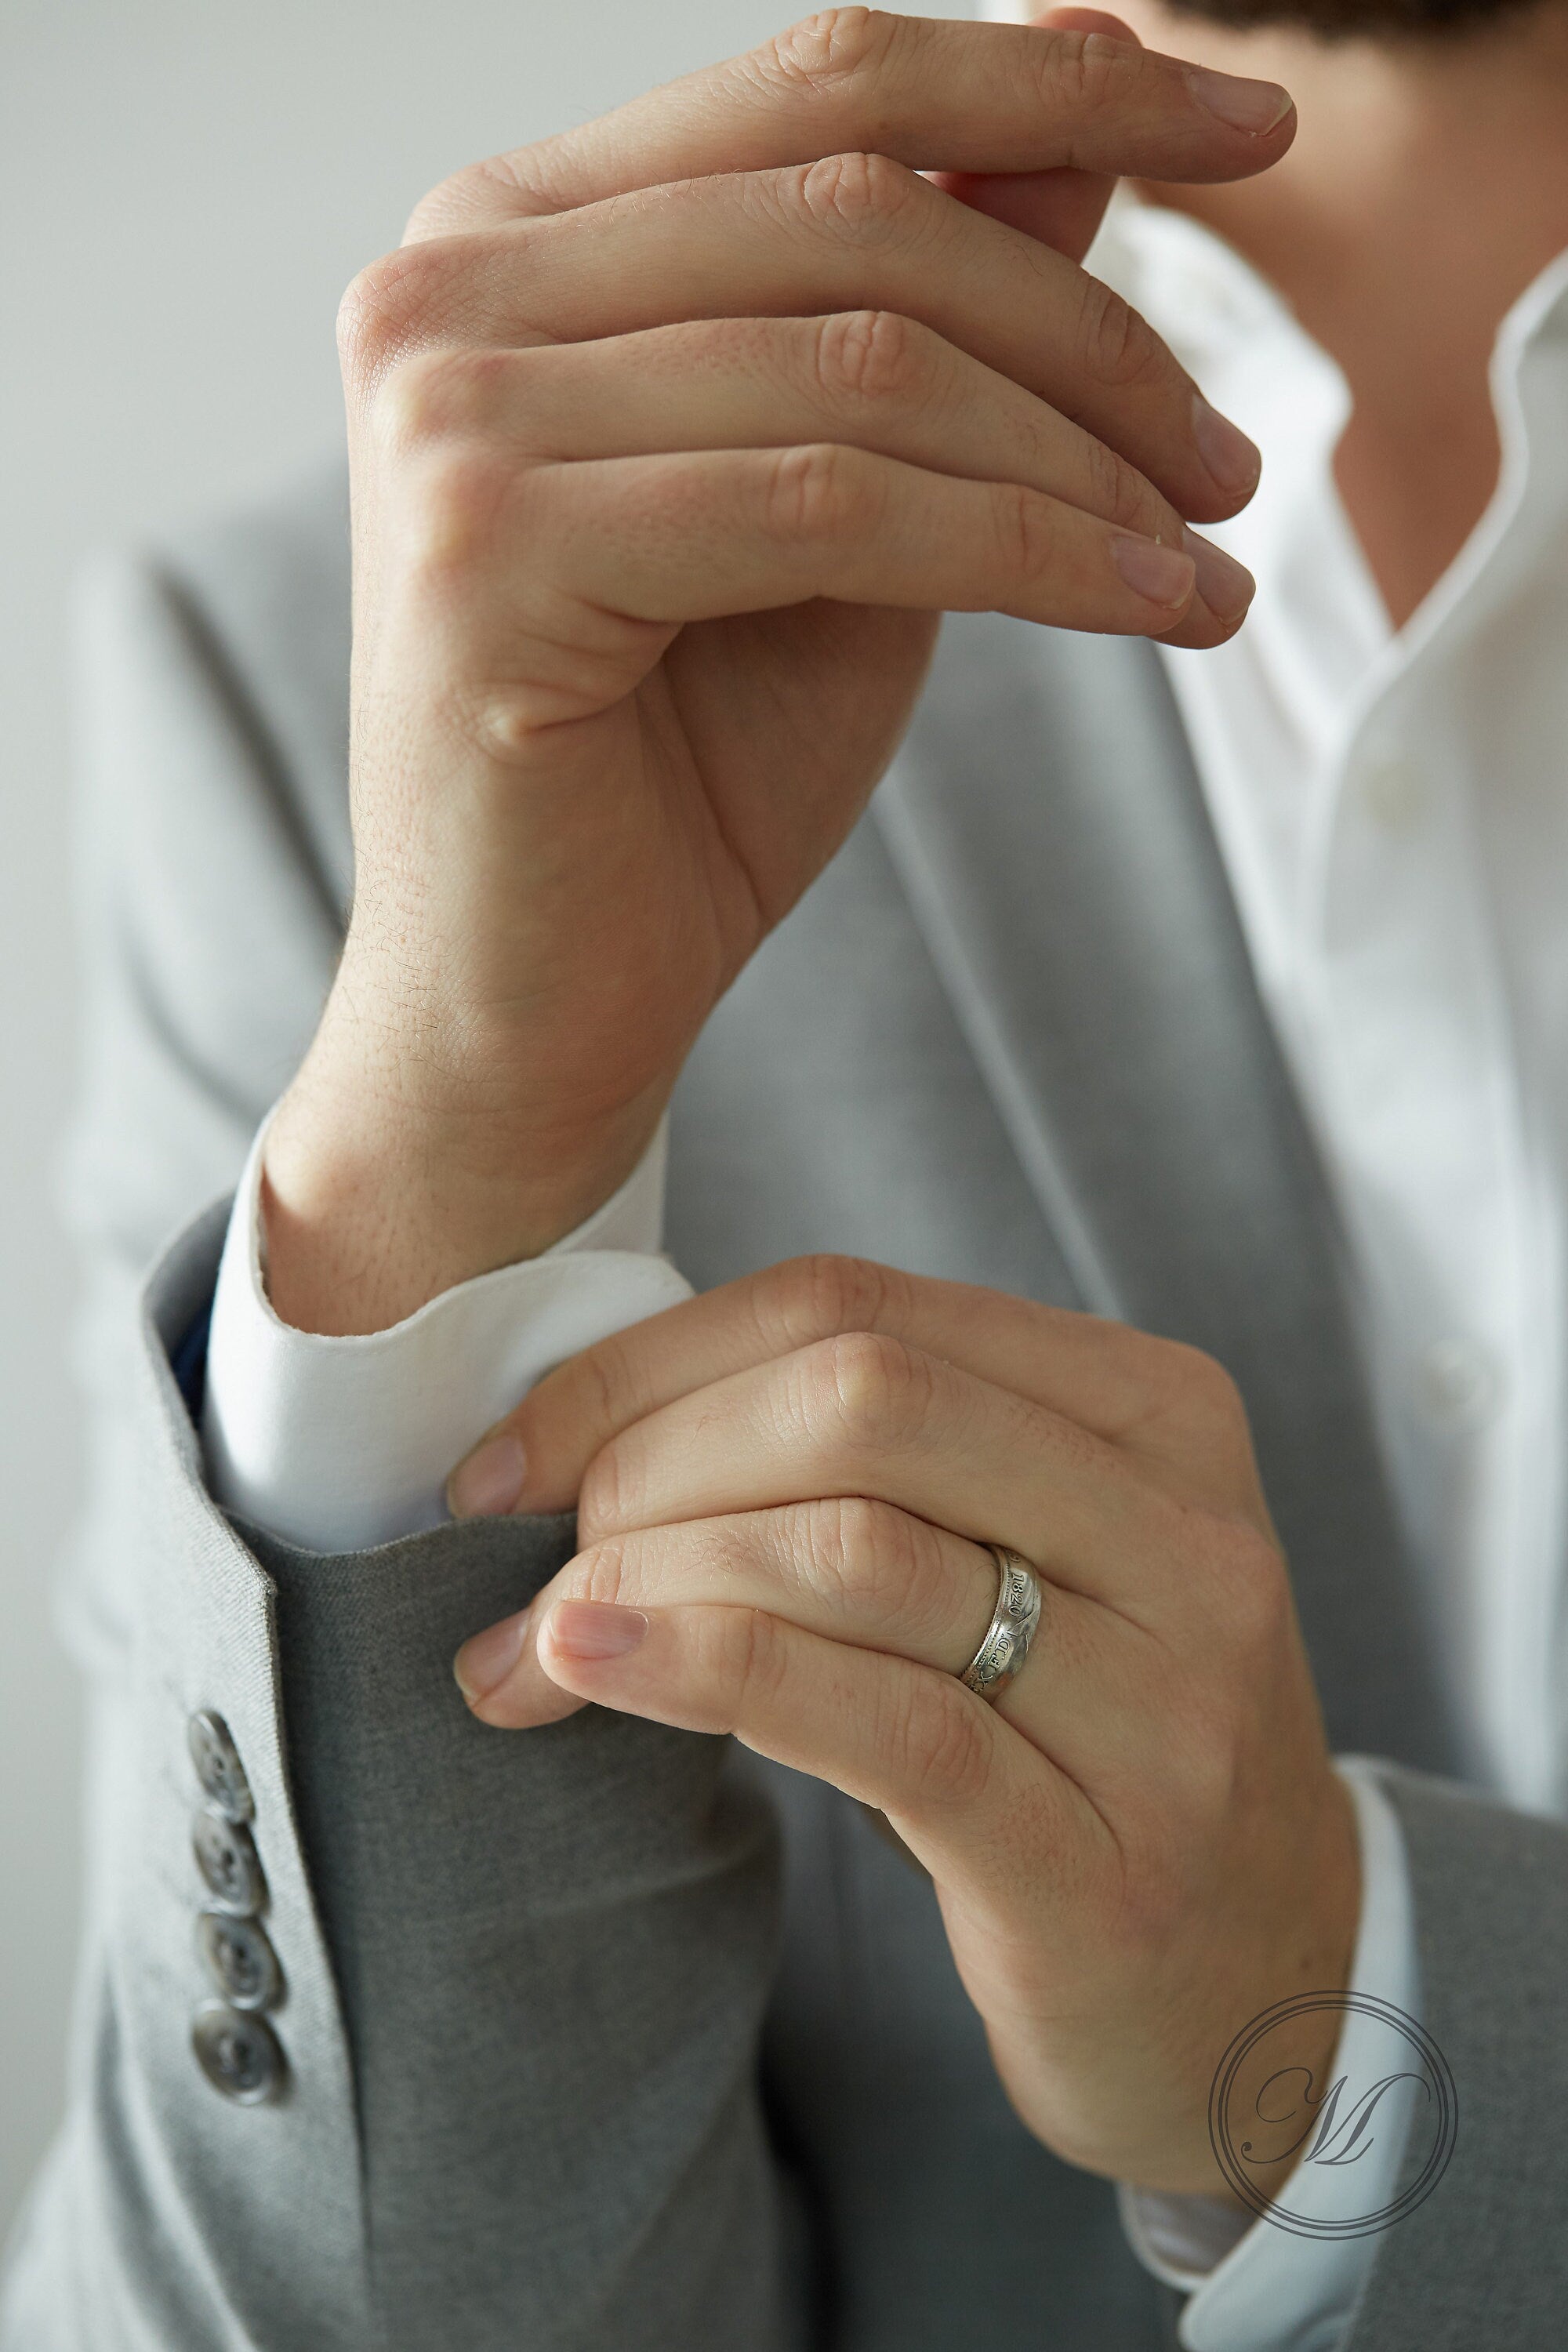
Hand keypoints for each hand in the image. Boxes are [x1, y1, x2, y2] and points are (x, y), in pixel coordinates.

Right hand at [262, 10, 1292, 1332]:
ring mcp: (448, 411)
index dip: (1054, 80)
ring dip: (1086, 461)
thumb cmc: (682, 775)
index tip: (1251, 125)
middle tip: (1231, 461)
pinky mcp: (489, 550)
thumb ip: (928, 310)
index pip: (819, 83)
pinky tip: (1152, 607)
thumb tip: (1083, 123)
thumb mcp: (845, 507)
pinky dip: (1034, 552)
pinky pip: (836, 505)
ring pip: (868, 364)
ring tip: (1205, 552)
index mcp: (513, 237)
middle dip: (1099, 332)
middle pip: (862, 211)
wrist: (541, 1008)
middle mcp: (449, 288)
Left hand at [450, 1257, 1358, 2198]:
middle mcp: (1183, 1532)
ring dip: (643, 1577)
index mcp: (1154, 1411)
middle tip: (526, 1555)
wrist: (1267, 1990)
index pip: (858, 1306)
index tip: (514, 1454)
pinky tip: (587, 1672)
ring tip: (526, 1644)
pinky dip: (709, 1673)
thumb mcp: (1021, 1558)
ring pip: (856, 1551)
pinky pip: (883, 1725)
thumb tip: (581, 1436)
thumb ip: (868, 1468)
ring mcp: (1165, 1699)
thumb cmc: (1086, 1743)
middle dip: (644, 1462)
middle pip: (856, 1403)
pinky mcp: (1107, 1860)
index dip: (650, 1362)